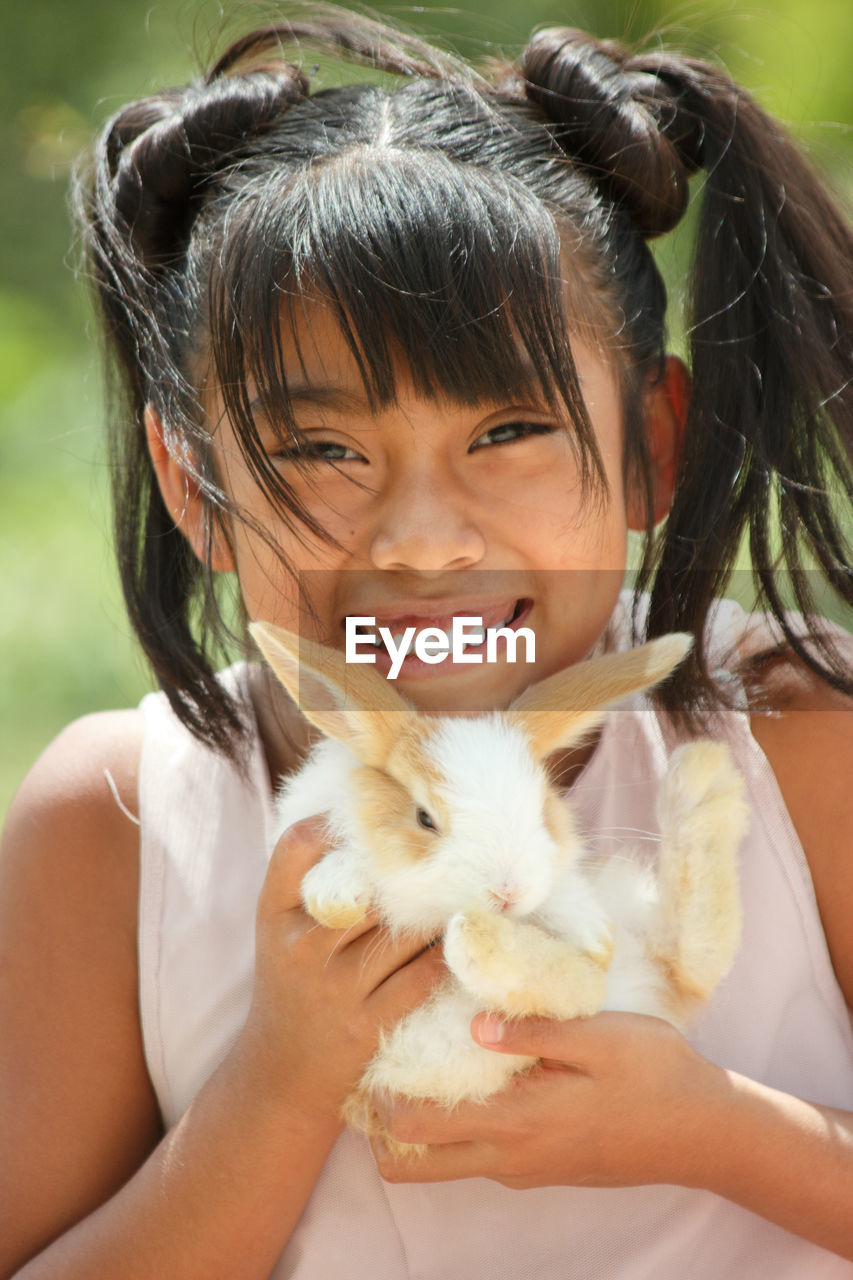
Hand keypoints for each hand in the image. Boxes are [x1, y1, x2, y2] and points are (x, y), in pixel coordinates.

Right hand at [236, 818, 446, 1129]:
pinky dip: (445, 954)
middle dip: (411, 868)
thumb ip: (314, 881)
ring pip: (404, 930)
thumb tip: (372, 817)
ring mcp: (334, 987)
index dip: (334, 821)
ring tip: (471, 885)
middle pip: (369, 887)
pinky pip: (422, 975)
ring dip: (439, 910)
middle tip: (451, 841)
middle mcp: (300, 947)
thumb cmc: (292, 982)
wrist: (281, 1073)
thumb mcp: (282, 930)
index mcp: (274, 914)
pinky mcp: (367, 1023)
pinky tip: (461, 938)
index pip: (296, 846)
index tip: (372, 810)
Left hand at [372, 1011, 726, 1190]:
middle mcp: (512, 1157)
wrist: (705, 1131)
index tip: (368, 1055)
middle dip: (383, 1127)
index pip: (419, 1129)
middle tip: (376, 1069)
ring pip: (444, 1163)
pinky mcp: (541, 1166)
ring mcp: (525, 1168)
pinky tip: (469, 1076)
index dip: (381, 1099)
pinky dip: (455, 1127)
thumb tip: (473, 1023)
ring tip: (415, 1062)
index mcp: (519, 1122)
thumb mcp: (601, 1038)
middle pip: (414, 1166)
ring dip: (418, 1127)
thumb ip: (535, 1034)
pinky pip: (477, 1155)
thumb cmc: (656, 1074)